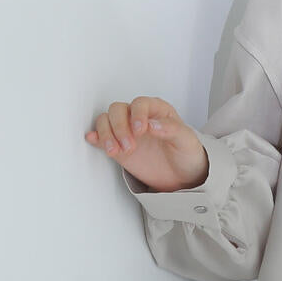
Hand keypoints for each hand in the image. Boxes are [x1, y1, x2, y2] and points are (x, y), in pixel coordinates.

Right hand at [84, 97, 209, 191]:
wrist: (182, 177)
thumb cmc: (186, 154)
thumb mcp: (187, 141)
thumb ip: (171, 129)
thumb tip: (152, 124)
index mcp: (157, 110)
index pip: (140, 103)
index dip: (137, 115)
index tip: (140, 131)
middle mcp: (139, 117)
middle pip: (118, 110)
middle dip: (119, 127)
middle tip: (128, 146)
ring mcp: (126, 131)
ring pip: (106, 120)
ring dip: (106, 134)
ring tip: (115, 151)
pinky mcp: (118, 146)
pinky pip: (101, 137)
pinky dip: (96, 138)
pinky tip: (94, 141)